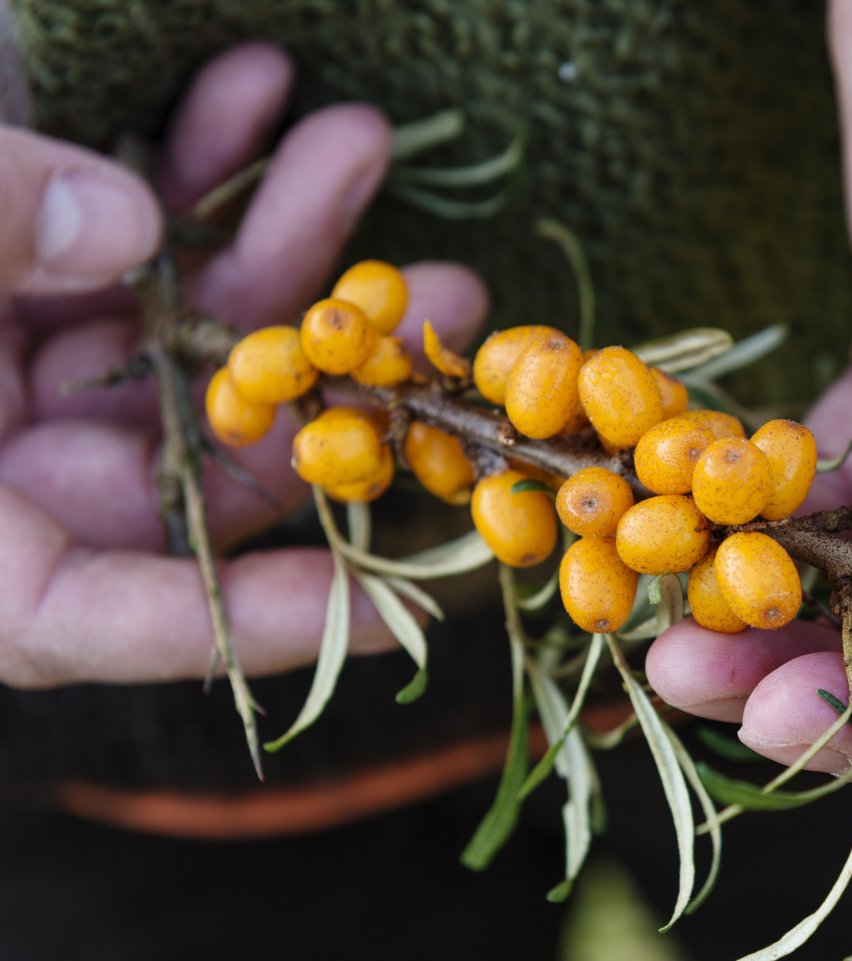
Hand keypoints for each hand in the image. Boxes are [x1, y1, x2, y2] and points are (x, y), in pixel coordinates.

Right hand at [0, 44, 486, 686]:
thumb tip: (120, 224)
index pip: (98, 622)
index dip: (255, 622)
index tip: (412, 603)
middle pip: (194, 453)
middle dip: (326, 369)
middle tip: (445, 296)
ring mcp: (8, 362)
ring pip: (187, 332)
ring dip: (280, 235)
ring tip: (359, 142)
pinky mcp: (19, 266)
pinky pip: (129, 234)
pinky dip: (188, 161)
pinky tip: (252, 85)